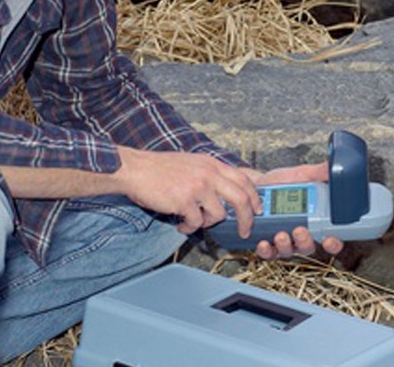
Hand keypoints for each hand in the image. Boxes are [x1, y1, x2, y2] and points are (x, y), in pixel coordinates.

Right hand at [115, 147, 262, 236]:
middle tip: (244, 231)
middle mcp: (208, 173)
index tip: (258, 209)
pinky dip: (189, 227)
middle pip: (241, 198)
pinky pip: (196, 223)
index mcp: (211, 163)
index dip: (254, 196)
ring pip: (219, 214)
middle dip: (247, 219)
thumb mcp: (191, 163)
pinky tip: (179, 223)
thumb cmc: (159, 168)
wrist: (135, 169)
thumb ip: (209, 174)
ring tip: (192, 221)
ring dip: (207, 223)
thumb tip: (225, 193)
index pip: (243, 179)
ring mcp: (197, 186)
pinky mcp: (184, 200)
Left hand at [244, 162, 343, 259]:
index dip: (333, 243)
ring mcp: (284, 239)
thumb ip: (319, 172)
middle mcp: (301, 233)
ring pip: (289, 251)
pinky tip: (263, 242)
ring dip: (286, 246)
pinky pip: (268, 252)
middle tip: (300, 230)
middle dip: (305, 242)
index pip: (330, 238)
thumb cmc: (282, 182)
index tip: (330, 239)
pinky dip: (266, 250)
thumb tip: (332, 166)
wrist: (257, 182)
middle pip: (308, 247)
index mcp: (314, 220)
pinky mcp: (267, 240)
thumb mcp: (302, 175)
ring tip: (281, 234)